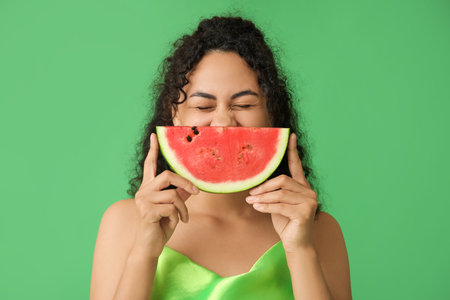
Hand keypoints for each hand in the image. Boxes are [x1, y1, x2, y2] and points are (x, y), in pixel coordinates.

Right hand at [133, 133, 198, 257]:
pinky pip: (172, 207)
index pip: (150, 165)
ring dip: (183, 208)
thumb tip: (192, 185)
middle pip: (167, 176)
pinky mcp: (147, 211)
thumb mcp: (173, 207)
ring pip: (173, 195)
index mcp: (148, 187)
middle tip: (197, 193)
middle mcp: (143, 191)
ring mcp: (143, 201)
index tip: (154, 135)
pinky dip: (179, 216)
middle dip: (185, 183)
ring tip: (183, 218)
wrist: (150, 246)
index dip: (153, 150)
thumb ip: (179, 194)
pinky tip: (175, 223)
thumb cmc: (161, 225)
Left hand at [246, 133, 317, 252]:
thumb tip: (255, 184)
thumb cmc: (285, 222)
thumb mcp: (277, 204)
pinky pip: (280, 206)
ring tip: (250, 201)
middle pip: (283, 181)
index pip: (297, 165)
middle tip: (251, 193)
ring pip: (280, 194)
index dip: (292, 150)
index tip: (290, 134)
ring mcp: (309, 202)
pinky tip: (257, 208)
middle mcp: (309, 192)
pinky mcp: (305, 214)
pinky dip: (266, 207)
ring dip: (262, 198)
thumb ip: (273, 192)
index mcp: (303, 187)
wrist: (296, 244)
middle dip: (265, 186)